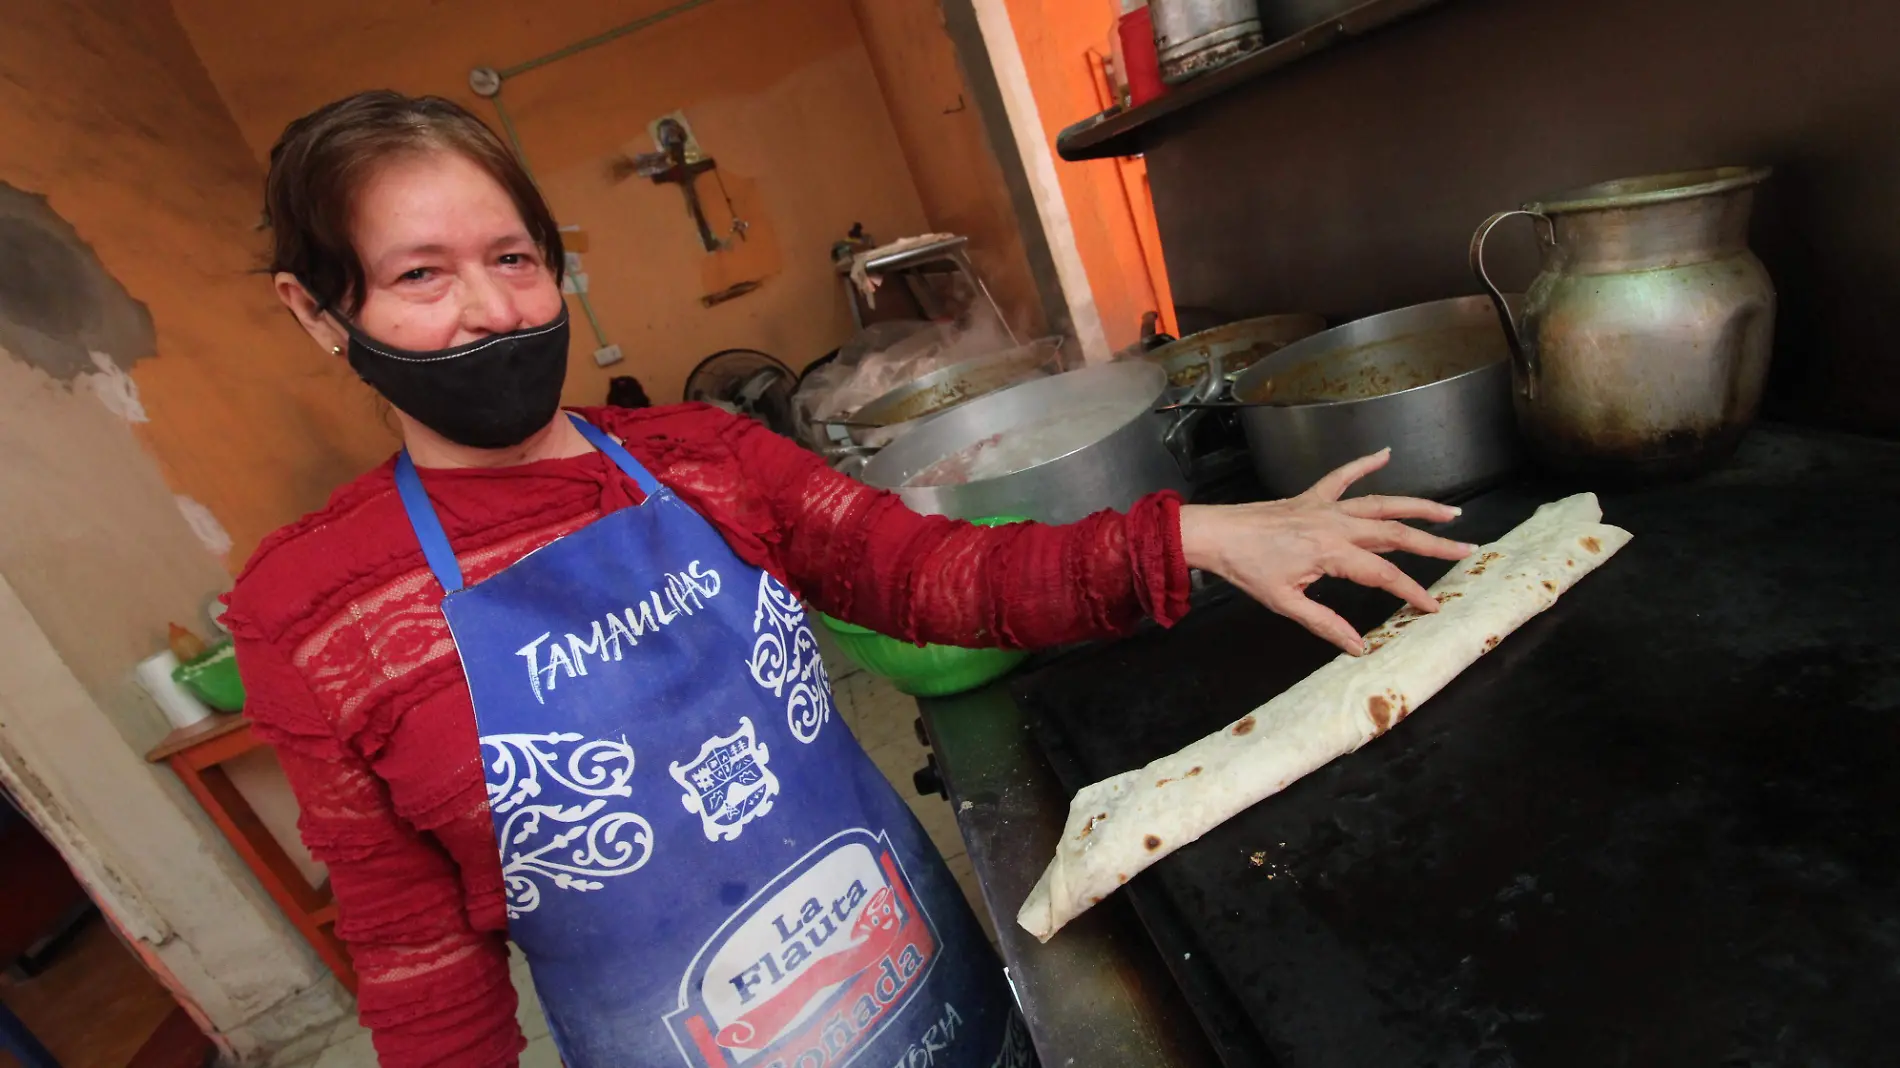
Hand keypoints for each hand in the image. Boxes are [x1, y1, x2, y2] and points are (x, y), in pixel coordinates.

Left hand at [1178, 449, 1475, 654]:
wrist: (1216, 534)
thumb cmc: (1246, 569)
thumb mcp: (1286, 603)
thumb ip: (1326, 624)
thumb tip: (1359, 647)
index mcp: (1332, 552)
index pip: (1384, 575)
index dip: (1412, 592)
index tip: (1434, 606)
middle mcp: (1336, 524)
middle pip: (1395, 533)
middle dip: (1434, 543)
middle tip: (1466, 549)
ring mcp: (1325, 507)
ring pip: (1381, 503)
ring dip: (1416, 506)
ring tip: (1449, 512)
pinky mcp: (1311, 497)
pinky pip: (1343, 476)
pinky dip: (1364, 463)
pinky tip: (1385, 452)